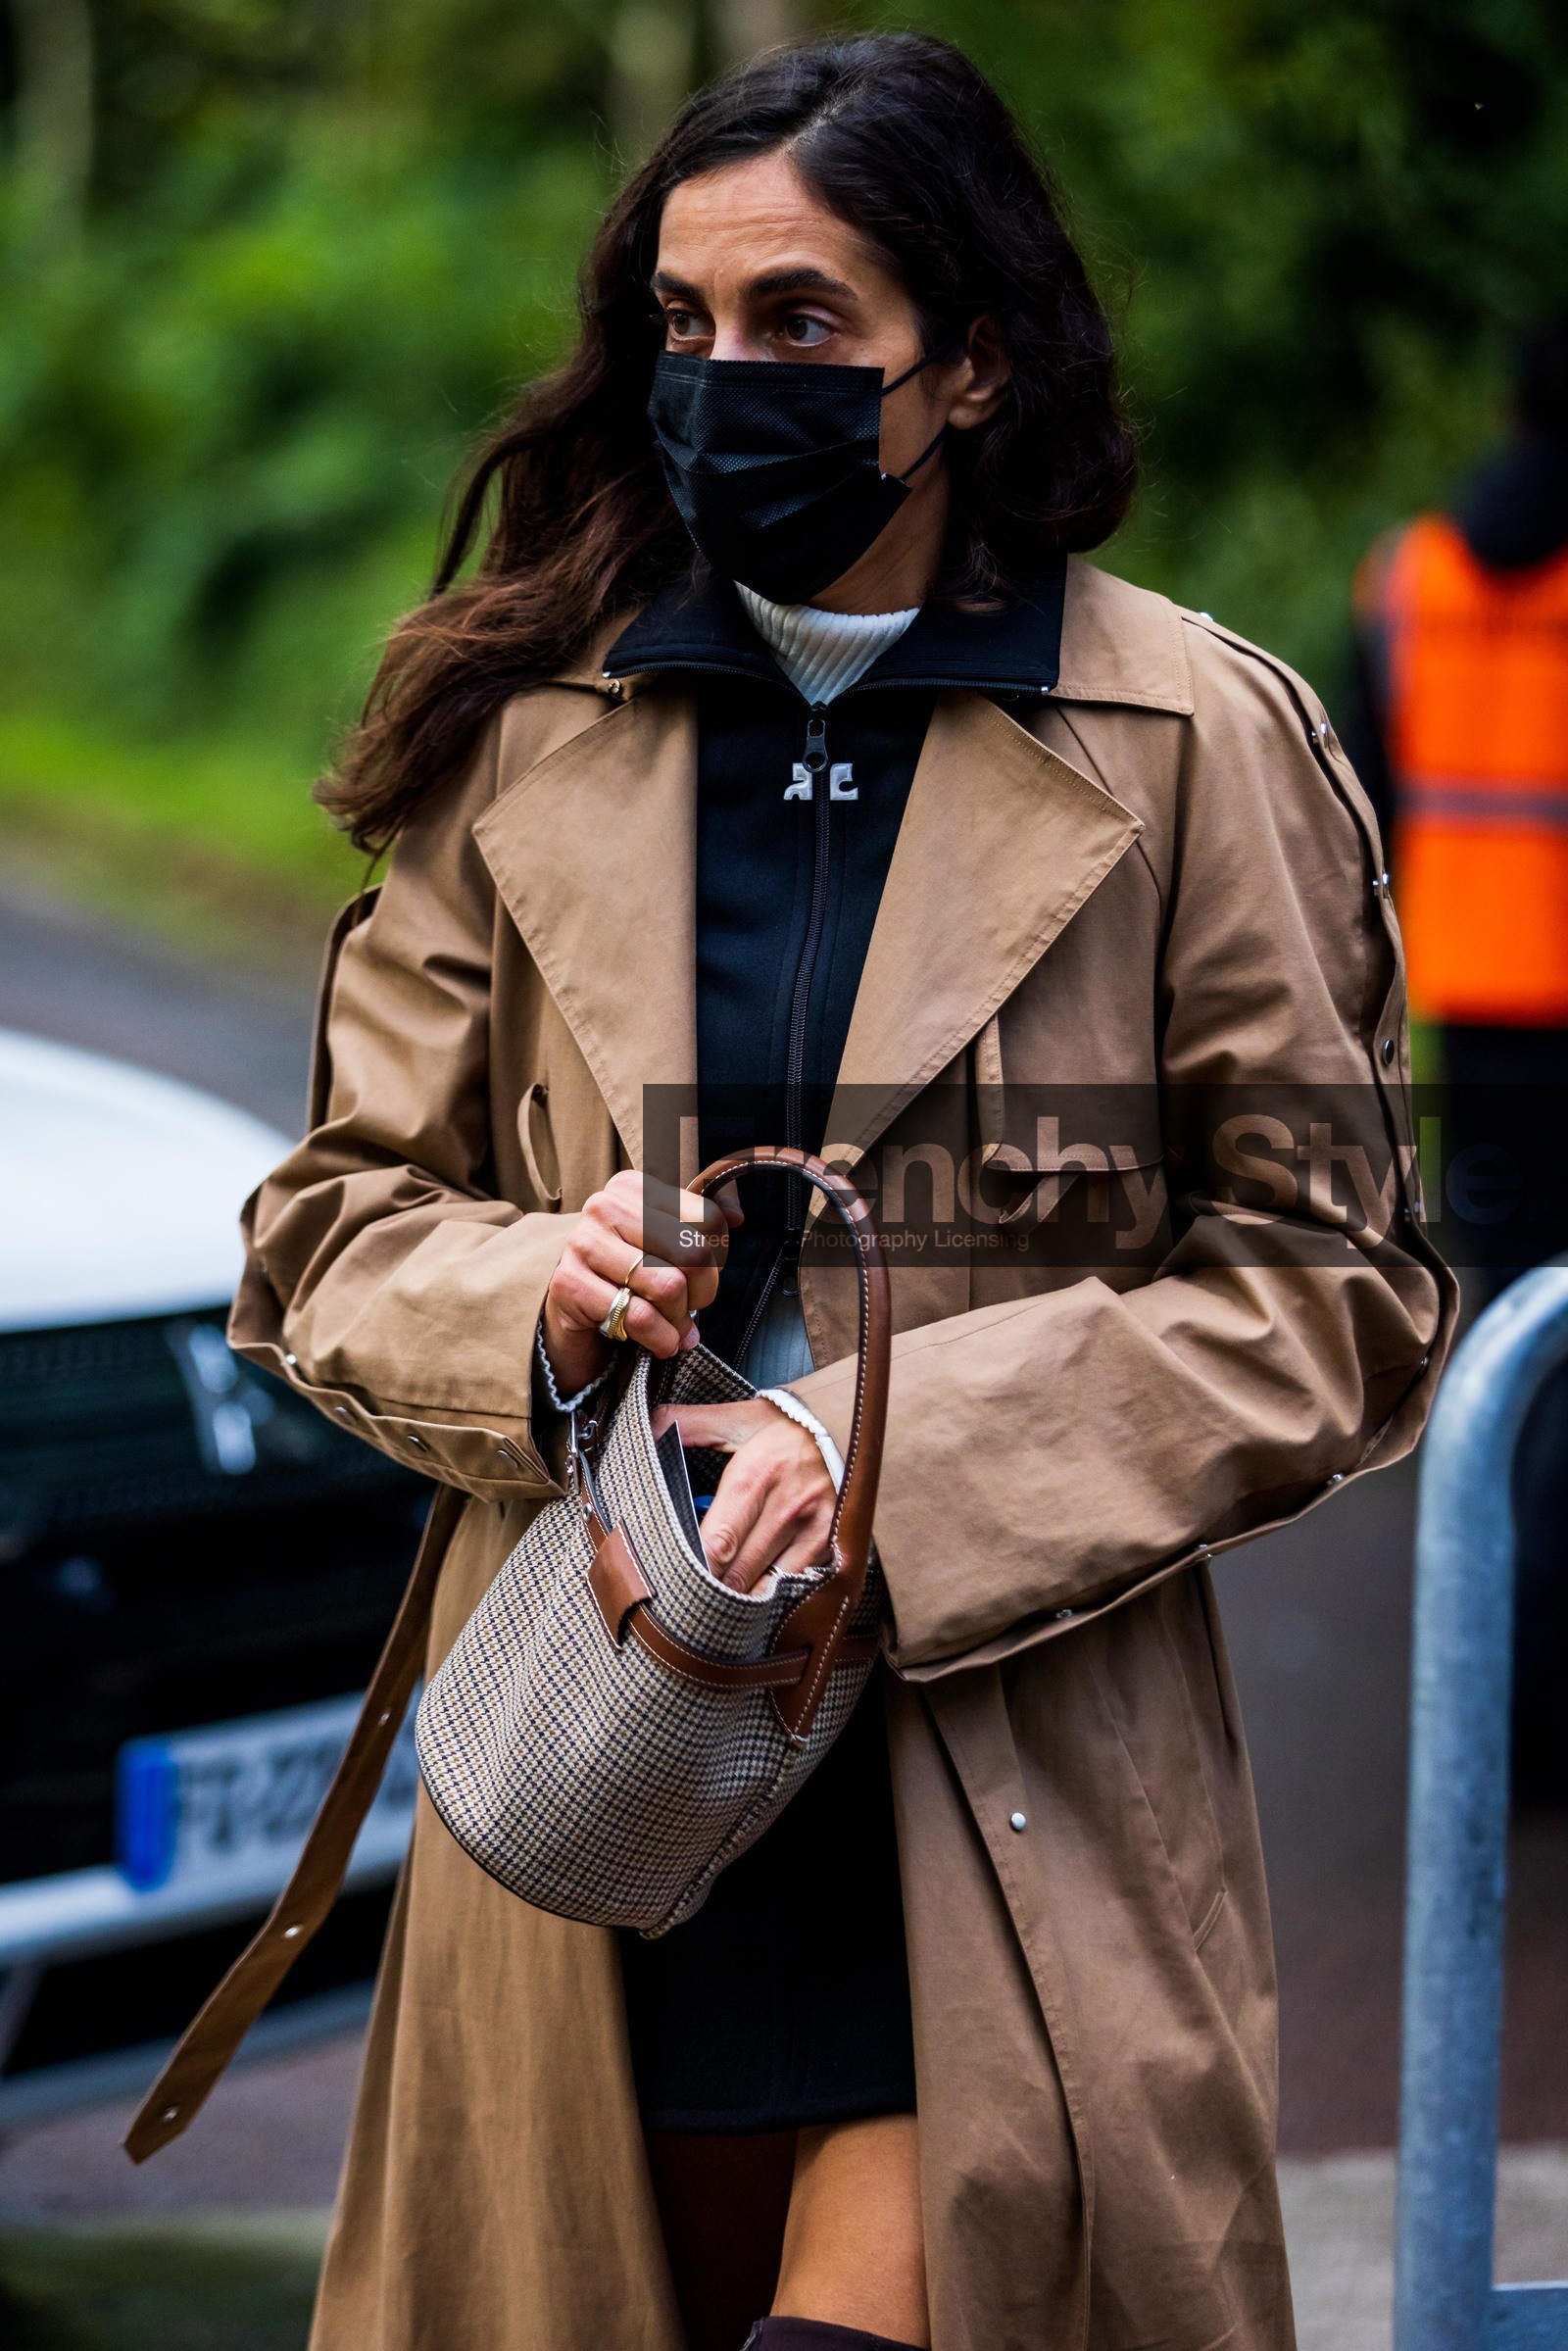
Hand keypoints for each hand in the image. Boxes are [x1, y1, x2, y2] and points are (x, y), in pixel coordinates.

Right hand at [542, 1171, 739, 1396]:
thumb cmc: (630, 1266)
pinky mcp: (569, 1283)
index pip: (707, 1220)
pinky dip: (660, 1339)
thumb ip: (708, 1212)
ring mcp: (583, 1243)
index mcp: (634, 1187)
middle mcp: (605, 1206)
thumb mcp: (667, 1234)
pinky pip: (639, 1317)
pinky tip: (660, 1342)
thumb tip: (737, 1215)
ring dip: (679, 1321)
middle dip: (702, 1293)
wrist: (573, 1301)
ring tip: (675, 1329)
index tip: (699, 1276)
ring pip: (668, 1287)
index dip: (716, 1259)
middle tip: (692, 1308)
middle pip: (692, 1254)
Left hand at [653, 1398, 835, 1591]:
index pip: (718, 1542)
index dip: (693, 1568)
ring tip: (718, 1596)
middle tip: (687, 1596)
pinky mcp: (830, 1541)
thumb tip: (647, 1430)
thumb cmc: (782, 1426)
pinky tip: (755, 1589)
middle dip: (710, 1588)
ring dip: (740, 1595)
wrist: (846, 1424)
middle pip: (738, 1572)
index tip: (673, 1576)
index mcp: (754, 1475)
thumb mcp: (735, 1418)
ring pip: (765, 1586)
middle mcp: (786, 1506)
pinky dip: (772, 1591)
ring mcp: (812, 1528)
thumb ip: (686, 1423)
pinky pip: (795, 1583)